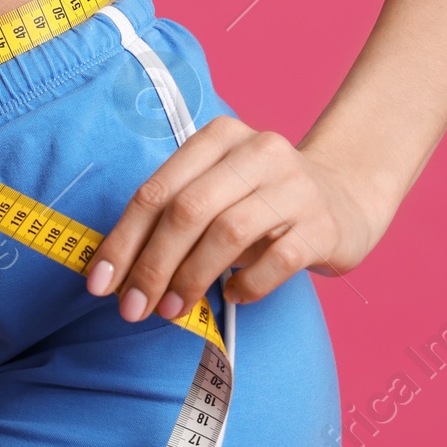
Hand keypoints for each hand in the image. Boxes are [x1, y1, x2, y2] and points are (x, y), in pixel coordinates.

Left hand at [83, 118, 382, 318]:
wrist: (346, 197)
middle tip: (134, 307)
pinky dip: (247, 284)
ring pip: (228, 233)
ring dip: (191, 278)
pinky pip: (277, 261)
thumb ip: (173, 215)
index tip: (100, 283)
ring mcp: (295, 187)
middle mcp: (258, 152)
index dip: (123, 240)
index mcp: (220, 137)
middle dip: (152, 266)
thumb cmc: (263, 199)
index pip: (157, 190)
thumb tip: (118, 269)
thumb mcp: (217, 190)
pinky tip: (232, 295)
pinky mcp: (323, 225)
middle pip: (188, 211)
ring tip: (173, 309)